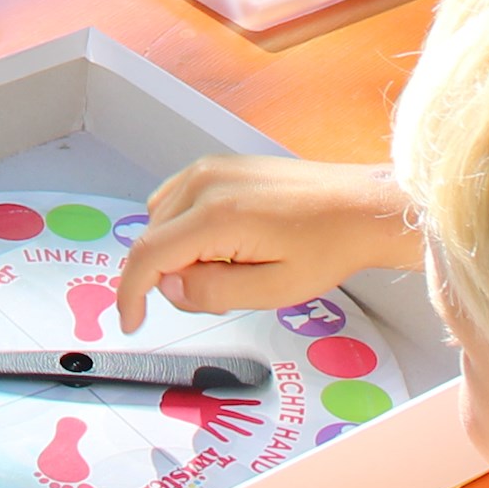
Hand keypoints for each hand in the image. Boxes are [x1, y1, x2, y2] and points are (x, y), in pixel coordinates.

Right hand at [115, 158, 416, 330]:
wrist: (358, 207)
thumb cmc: (325, 248)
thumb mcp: (273, 290)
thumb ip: (212, 291)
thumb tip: (169, 285)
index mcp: (215, 215)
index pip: (148, 255)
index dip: (130, 294)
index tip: (131, 322)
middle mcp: (204, 182)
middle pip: (152, 238)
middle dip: (170, 275)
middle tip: (220, 294)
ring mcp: (209, 168)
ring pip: (160, 220)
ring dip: (177, 252)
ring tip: (229, 266)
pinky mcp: (218, 164)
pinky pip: (176, 200)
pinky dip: (183, 228)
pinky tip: (222, 243)